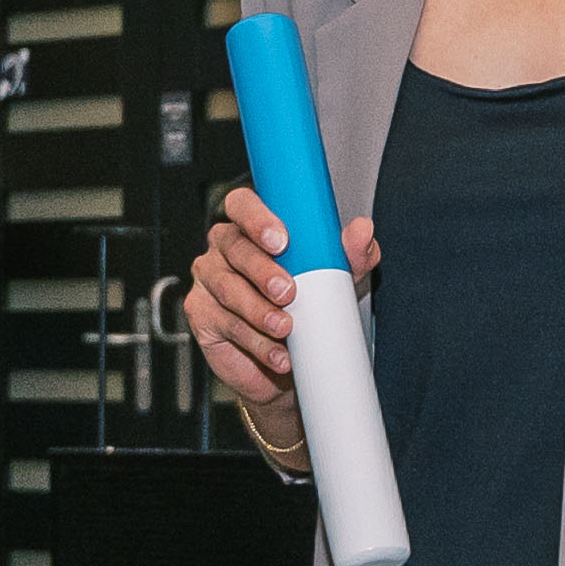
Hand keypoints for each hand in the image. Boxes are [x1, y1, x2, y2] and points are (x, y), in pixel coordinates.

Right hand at [184, 180, 379, 428]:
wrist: (294, 361)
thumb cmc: (310, 304)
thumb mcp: (338, 278)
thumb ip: (351, 253)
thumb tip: (362, 230)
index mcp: (253, 226)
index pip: (242, 205)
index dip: (257, 218)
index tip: (281, 240)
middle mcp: (226, 247)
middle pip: (234, 246)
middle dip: (262, 270)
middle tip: (288, 291)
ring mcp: (210, 279)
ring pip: (228, 288)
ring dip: (258, 310)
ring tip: (286, 328)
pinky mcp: (202, 314)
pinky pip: (226, 324)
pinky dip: (255, 342)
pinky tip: (276, 354)